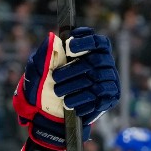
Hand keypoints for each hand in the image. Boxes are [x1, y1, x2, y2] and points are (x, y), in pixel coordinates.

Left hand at [12, 27, 119, 150]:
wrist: (51, 113)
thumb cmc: (49, 84)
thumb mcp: (41, 69)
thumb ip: (45, 54)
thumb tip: (51, 38)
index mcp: (94, 51)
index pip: (97, 41)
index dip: (85, 42)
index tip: (68, 48)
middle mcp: (105, 63)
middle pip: (95, 60)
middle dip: (73, 69)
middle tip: (55, 77)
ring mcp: (110, 80)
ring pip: (97, 79)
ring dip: (75, 86)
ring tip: (58, 93)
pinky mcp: (110, 97)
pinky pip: (100, 98)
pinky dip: (82, 101)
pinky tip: (70, 104)